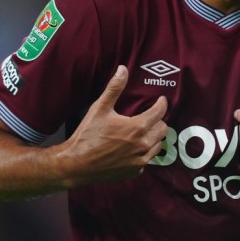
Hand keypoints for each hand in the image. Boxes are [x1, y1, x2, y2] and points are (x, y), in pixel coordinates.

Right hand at [60, 65, 167, 187]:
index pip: (160, 113)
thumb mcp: (100, 108)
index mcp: (137, 128)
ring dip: (153, 137)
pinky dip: (143, 153)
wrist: (76, 165)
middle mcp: (143, 145)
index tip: (160, 100)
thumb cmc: (87, 135)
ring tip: (142, 132)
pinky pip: (146, 160)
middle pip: (163, 130)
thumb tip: (123, 69)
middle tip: (149, 117)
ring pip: (158, 146)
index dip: (161, 104)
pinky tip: (132, 148)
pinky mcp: (134, 171)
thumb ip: (114, 88)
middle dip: (158, 121)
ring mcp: (140, 161)